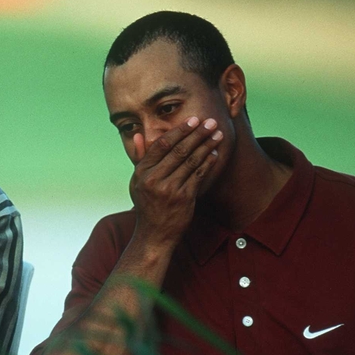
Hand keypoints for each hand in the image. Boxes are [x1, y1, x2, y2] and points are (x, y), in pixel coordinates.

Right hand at [129, 116, 222, 244]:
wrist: (154, 234)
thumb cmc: (147, 204)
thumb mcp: (137, 181)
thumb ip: (139, 157)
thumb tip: (138, 134)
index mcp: (141, 172)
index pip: (161, 145)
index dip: (179, 131)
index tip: (192, 120)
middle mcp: (154, 179)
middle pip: (179, 150)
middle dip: (197, 134)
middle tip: (211, 122)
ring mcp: (169, 189)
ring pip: (191, 161)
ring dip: (206, 146)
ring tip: (217, 134)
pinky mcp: (184, 198)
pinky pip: (199, 175)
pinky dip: (208, 162)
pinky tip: (214, 153)